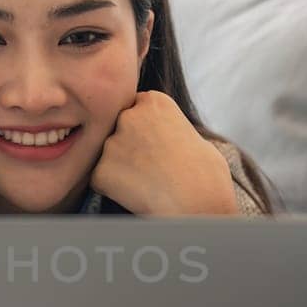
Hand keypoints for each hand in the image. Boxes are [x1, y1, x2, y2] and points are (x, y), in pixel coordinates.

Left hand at [88, 91, 238, 214]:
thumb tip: (161, 134)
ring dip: (120, 167)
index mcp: (154, 101)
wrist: (198, 205)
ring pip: (108, 154)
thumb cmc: (206, 175)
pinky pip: (101, 178)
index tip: (156, 145)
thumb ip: (168, 127)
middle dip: (128, 145)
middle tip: (149, 167)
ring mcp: (111, 143)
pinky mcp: (100, 171)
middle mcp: (128, 116)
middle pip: (118, 128)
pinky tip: (137, 195)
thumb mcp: (193, 135)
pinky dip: (113, 188)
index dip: (145, 130)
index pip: (136, 108)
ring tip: (147, 183)